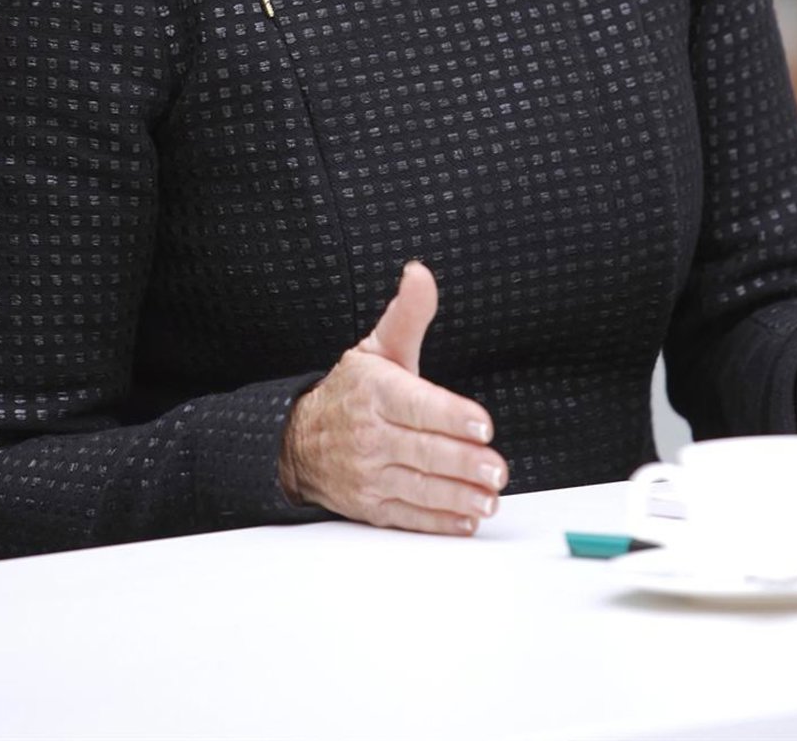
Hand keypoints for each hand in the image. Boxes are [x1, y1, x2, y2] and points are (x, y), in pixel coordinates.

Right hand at [279, 260, 507, 534]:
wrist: (300, 439)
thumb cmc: (353, 390)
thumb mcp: (378, 347)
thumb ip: (408, 314)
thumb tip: (420, 274)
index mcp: (375, 392)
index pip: (417, 405)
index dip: (451, 416)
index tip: (482, 425)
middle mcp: (370, 434)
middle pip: (423, 451)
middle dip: (463, 462)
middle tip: (496, 469)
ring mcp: (369, 474)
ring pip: (419, 488)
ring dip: (458, 496)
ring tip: (489, 497)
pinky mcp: (371, 506)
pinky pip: (409, 515)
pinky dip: (440, 521)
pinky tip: (466, 519)